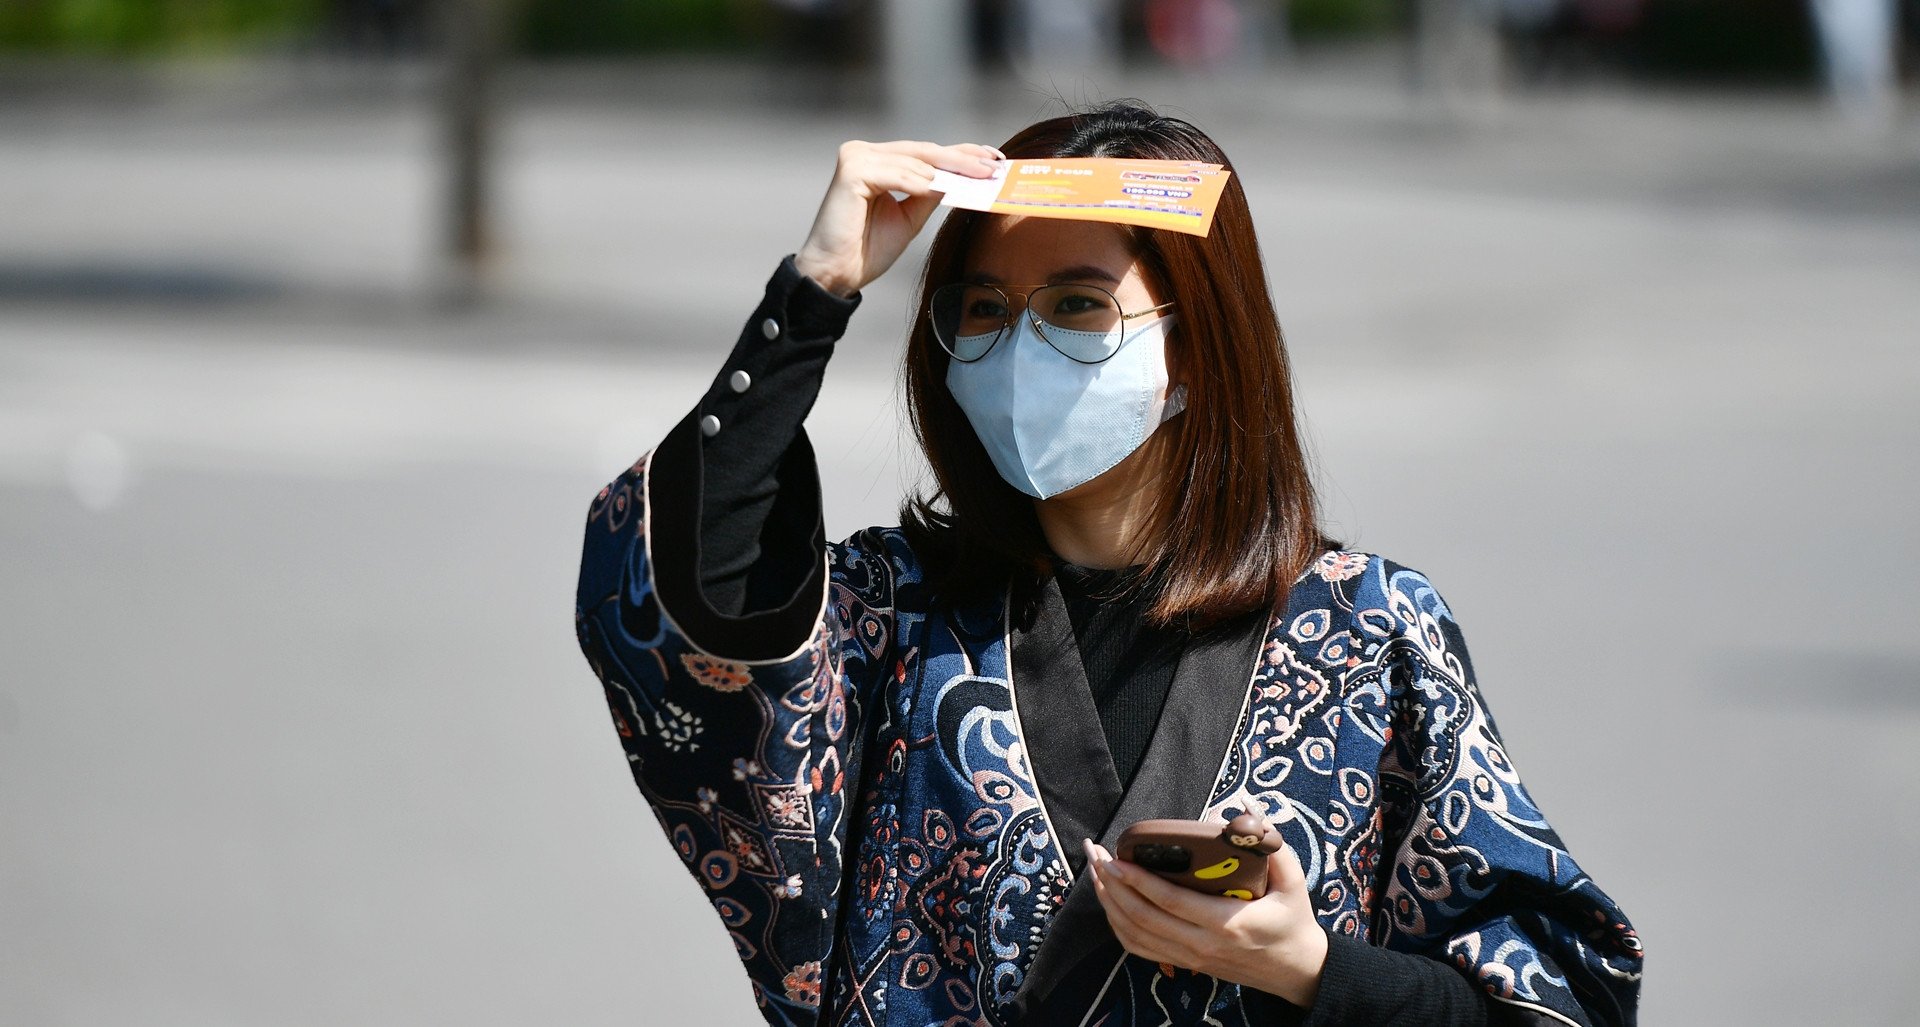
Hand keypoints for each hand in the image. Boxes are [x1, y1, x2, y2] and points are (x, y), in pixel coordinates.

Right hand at [793, 139, 1002, 298]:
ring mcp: (856, 159)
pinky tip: (938, 188)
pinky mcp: (850, 172)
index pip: (924, 153)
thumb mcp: (909, 217)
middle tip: (992, 165)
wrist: (836, 273)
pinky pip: (895, 175)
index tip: (992, 158)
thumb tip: (962, 176)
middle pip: (922, 152)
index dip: (960, 154)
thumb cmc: (867, 248)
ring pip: (912, 161)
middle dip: (961, 159)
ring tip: (976, 177)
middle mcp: (864, 153)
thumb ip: (931, 194)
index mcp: (876, 161)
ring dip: (947, 171)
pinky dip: (917, 182)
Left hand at [1083, 837, 1329, 1007]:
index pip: (1170, 902)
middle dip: (1111, 885)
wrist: (1296, 971)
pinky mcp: (1184, 963)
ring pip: (1134, 935)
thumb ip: (1271, 845)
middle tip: (1094, 855)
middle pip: (1142, 918)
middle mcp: (1201, 945)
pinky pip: (1141, 949)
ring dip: (1109, 903)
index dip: (1137, 880)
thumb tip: (1244, 811)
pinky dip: (1118, 926)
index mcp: (1226, 924)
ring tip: (1094, 872)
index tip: (1115, 858)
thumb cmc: (1292, 920)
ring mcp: (1190, 959)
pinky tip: (1109, 902)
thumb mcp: (1293, 881)